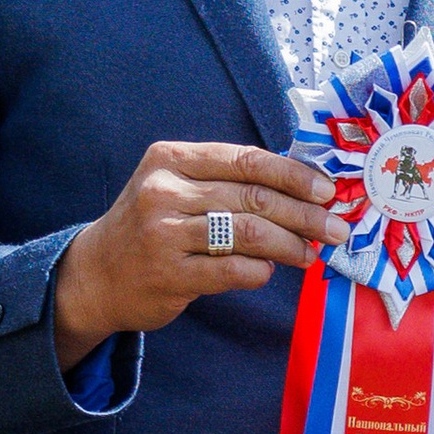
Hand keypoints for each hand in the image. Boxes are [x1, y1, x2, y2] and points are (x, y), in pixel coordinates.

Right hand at [53, 141, 348, 365]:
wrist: (96, 274)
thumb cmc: (151, 226)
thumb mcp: (176, 187)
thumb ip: (227, 181)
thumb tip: (302, 187)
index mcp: (171, 159)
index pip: (246, 160)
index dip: (293, 175)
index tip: (327, 190)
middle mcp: (164, 191)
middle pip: (253, 198)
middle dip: (304, 214)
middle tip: (336, 228)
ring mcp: (164, 234)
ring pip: (247, 234)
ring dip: (290, 245)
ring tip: (311, 253)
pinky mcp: (169, 274)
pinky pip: (233, 270)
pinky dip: (261, 271)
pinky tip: (269, 271)